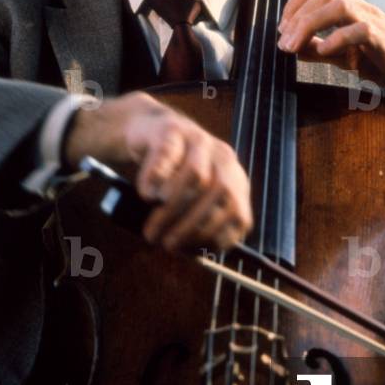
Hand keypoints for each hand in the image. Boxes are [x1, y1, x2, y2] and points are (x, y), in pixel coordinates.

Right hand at [63, 92, 251, 250]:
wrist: (151, 131)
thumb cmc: (172, 174)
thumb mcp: (193, 198)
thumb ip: (199, 221)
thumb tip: (193, 254)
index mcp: (234, 178)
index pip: (238, 213)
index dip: (215, 237)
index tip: (192, 252)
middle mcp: (222, 157)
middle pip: (220, 194)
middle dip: (192, 226)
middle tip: (167, 244)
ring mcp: (199, 139)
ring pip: (196, 175)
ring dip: (172, 209)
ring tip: (152, 229)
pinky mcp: (172, 130)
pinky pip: (167, 155)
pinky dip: (156, 179)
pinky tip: (146, 195)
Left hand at [277, 0, 384, 140]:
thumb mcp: (348, 56)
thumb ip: (321, 49)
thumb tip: (291, 47)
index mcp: (352, 9)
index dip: (293, 4)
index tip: (282, 30)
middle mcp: (362, 9)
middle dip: (296, 15)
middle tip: (283, 44)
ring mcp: (375, 23)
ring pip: (338, 4)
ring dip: (309, 24)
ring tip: (293, 47)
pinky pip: (361, 30)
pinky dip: (337, 39)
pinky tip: (324, 53)